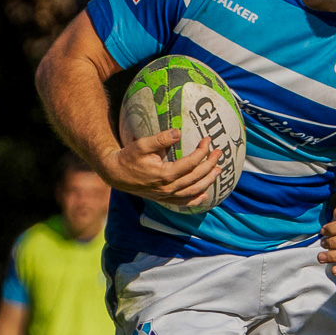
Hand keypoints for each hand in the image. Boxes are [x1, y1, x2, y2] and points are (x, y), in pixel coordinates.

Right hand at [99, 132, 219, 209]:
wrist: (116, 174)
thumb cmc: (128, 157)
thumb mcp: (142, 145)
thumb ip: (160, 139)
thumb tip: (178, 132)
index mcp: (165, 174)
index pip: (191, 163)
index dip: (202, 151)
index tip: (208, 140)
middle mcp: (168, 188)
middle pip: (196, 177)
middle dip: (210, 164)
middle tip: (219, 153)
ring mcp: (166, 195)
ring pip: (193, 191)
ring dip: (208, 181)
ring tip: (218, 170)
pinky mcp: (163, 199)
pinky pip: (183, 202)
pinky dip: (195, 199)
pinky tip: (204, 194)